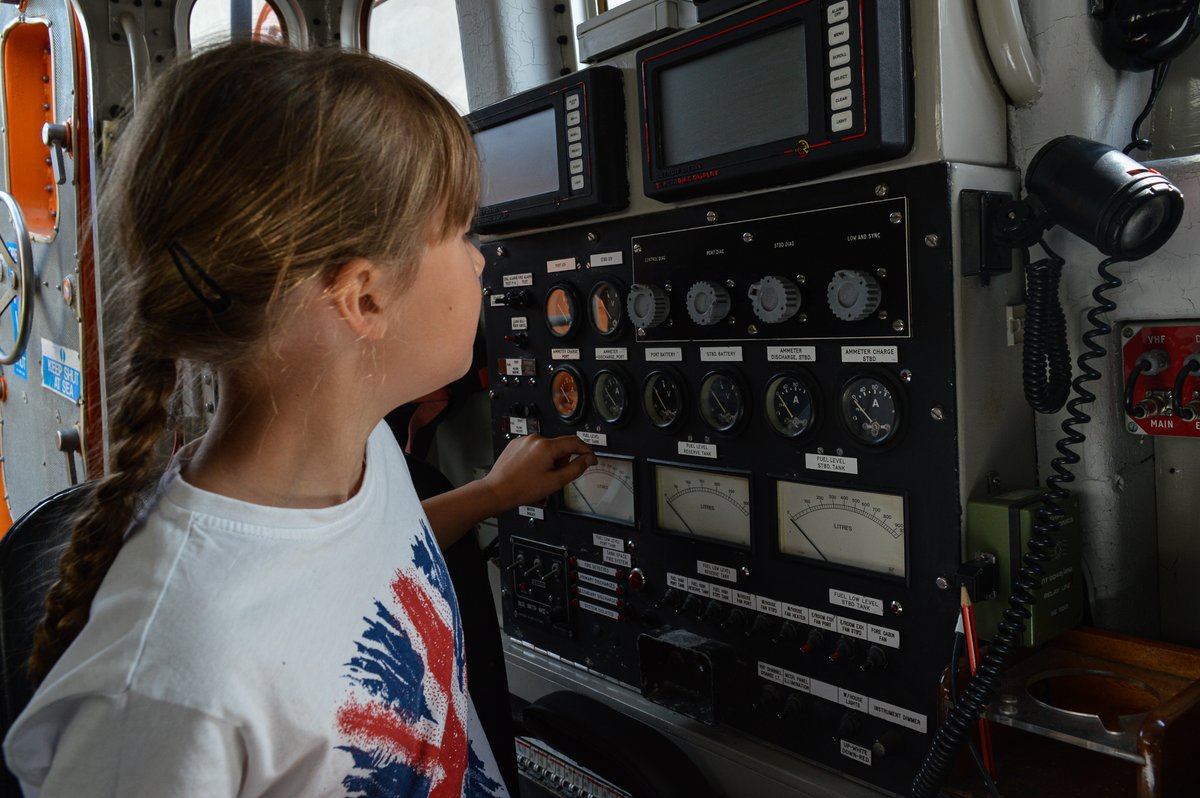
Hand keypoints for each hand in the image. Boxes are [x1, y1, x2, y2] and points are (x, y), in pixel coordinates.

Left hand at [481, 434, 596, 513]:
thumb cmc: (522, 488)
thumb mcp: (555, 482)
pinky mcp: (516, 444)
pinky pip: (534, 448)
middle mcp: (535, 439)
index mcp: (546, 446)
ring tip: (537, 476)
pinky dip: (537, 458)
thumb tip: (588, 459)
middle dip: (561, 461)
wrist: (497, 491)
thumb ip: (575, 469)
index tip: (591, 458)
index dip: (586, 451)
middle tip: (553, 477)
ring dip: (549, 460)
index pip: (574, 442)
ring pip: (547, 448)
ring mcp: (524, 440)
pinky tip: (529, 471)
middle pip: (560, 447)